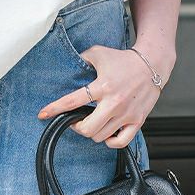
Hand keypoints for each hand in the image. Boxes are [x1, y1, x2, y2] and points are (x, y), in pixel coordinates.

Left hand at [36, 43, 167, 149]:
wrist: (151, 64)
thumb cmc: (123, 59)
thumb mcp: (98, 53)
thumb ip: (81, 58)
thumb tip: (67, 65)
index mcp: (102, 86)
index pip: (73, 101)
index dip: (55, 108)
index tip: (42, 114)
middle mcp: (114, 102)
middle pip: (87, 128)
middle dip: (76, 127)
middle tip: (74, 121)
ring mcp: (126, 113)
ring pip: (101, 136)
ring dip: (92, 132)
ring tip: (91, 123)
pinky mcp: (137, 120)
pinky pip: (120, 142)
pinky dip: (110, 142)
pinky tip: (107, 133)